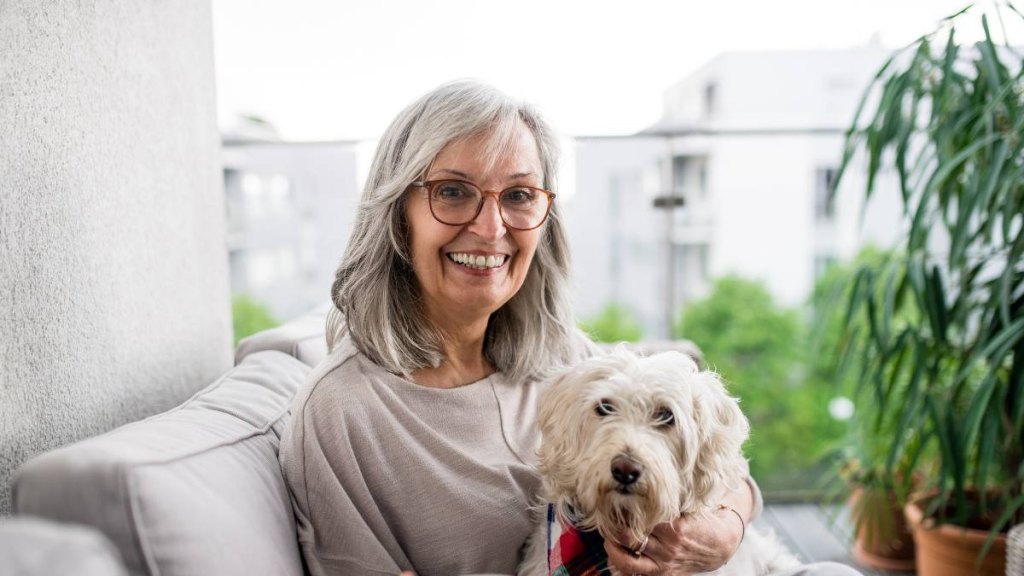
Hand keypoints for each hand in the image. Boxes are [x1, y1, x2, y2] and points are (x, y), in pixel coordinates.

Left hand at [604, 507, 742, 575]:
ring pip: (627, 561)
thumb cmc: (702, 518)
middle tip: (606, 516)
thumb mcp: (690, 503)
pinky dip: (620, 566)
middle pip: (629, 538)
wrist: (721, 544)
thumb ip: (668, 498)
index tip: (615, 499)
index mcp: (675, 528)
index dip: (625, 508)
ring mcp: (664, 564)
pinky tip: (615, 554)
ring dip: (612, 548)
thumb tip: (640, 487)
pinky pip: (635, 573)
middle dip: (613, 527)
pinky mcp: (663, 574)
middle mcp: (668, 548)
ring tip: (608, 537)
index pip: (640, 518)